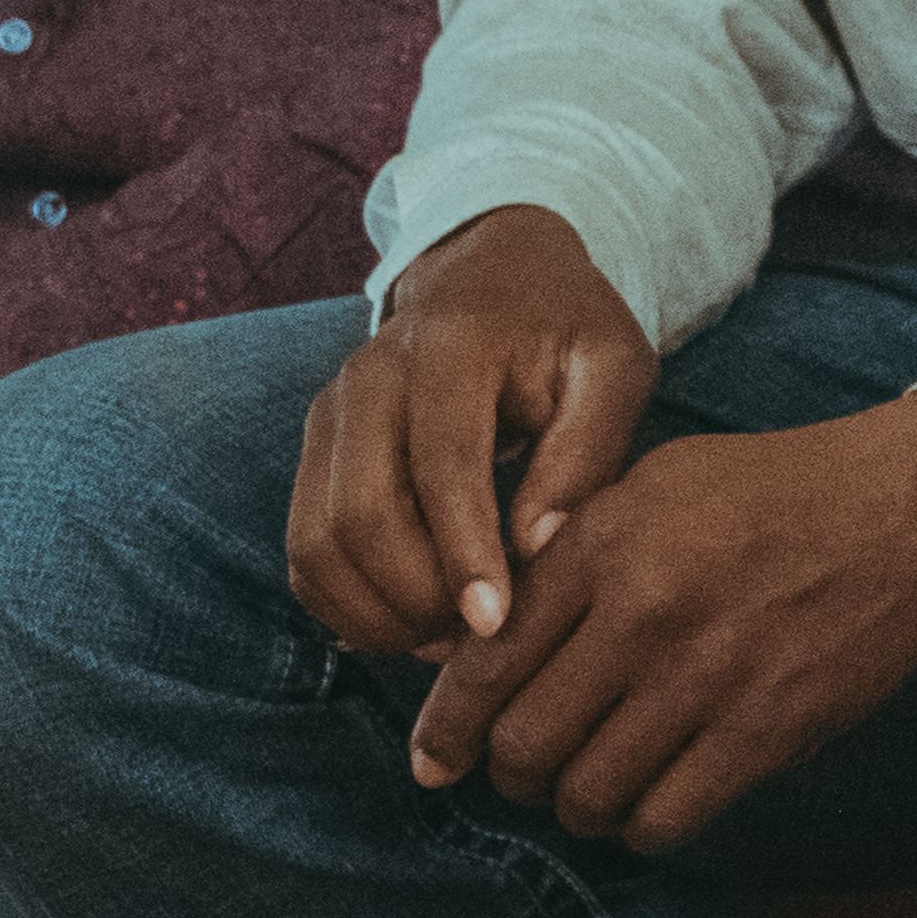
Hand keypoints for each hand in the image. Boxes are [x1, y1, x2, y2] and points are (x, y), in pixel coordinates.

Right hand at [294, 205, 660, 664]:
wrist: (493, 276)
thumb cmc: (567, 329)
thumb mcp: (613, 369)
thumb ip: (585, 453)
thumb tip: (535, 550)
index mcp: (450, 347)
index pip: (441, 468)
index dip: (464, 556)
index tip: (495, 625)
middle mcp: (368, 377)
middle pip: (359, 516)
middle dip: (414, 597)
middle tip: (477, 641)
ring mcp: (329, 415)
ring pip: (317, 542)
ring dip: (374, 611)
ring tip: (447, 639)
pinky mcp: (312, 451)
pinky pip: (303, 549)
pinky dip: (344, 602)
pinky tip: (408, 622)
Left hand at [397, 401, 916, 853]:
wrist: (910, 499)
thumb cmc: (772, 490)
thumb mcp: (653, 486)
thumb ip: (566, 555)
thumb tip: (478, 641)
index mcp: (605, 548)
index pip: (482, 669)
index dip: (444, 732)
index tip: (436, 762)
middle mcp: (646, 613)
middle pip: (524, 746)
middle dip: (512, 776)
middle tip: (531, 771)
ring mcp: (710, 676)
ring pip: (588, 794)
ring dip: (577, 806)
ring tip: (593, 787)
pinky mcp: (770, 726)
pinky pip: (666, 816)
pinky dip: (642, 825)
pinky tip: (653, 800)